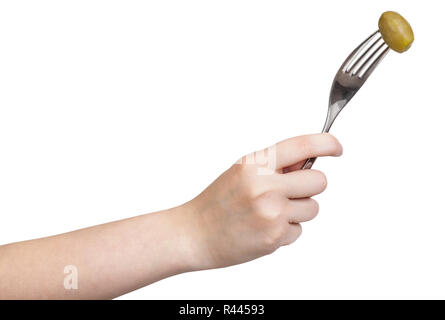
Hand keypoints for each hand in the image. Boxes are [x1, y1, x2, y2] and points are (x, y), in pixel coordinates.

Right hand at [183, 133, 342, 269]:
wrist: (194, 234)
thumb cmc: (216, 202)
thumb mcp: (242, 171)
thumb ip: (275, 165)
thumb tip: (308, 162)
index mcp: (256, 164)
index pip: (304, 145)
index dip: (328, 143)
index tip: (336, 148)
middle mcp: (266, 186)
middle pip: (320, 181)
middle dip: (309, 187)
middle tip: (288, 192)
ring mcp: (272, 213)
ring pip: (313, 208)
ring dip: (298, 211)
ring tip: (270, 213)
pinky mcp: (274, 237)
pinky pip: (299, 230)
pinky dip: (286, 231)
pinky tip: (263, 228)